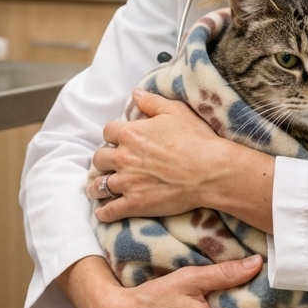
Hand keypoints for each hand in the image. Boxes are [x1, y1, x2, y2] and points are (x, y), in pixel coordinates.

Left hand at [93, 88, 274, 232]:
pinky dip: (104, 212)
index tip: (118, 140)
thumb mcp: (175, 111)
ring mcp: (127, 182)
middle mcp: (123, 157)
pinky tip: (104, 213)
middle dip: (103, 161)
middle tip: (109, 165)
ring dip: (96, 186)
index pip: (108, 132)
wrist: (210, 171)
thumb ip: (152, 102)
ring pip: (98, 185)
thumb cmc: (196, 139)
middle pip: (99, 159)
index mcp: (130, 133)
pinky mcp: (134, 204)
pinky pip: (109, 211)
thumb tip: (136, 94)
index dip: (112, 136)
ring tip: (98, 188)